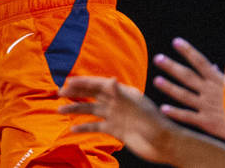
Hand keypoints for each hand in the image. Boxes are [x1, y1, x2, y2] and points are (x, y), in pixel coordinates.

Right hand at [59, 76, 177, 163]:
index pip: (98, 84)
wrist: (166, 145)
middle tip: (59, 92)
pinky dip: (84, 127)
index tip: (68, 82)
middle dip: (75, 93)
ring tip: (60, 110)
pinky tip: (72, 129)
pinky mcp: (115, 130)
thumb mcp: (138, 107)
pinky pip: (96, 127)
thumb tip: (109, 79)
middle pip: (92, 95)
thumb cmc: (155, 123)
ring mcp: (115, 116)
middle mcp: (116, 102)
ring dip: (75, 109)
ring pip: (90, 110)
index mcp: (122, 93)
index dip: (83, 82)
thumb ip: (122, 94)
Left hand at [153, 37, 224, 140]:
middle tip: (157, 58)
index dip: (188, 51)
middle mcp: (211, 92)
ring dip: (170, 88)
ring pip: (184, 95)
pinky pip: (188, 117)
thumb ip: (223, 77)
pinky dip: (176, 113)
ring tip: (156, 80)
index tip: (176, 42)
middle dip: (172, 67)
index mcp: (219, 81)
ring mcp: (207, 106)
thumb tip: (212, 66)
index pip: (201, 62)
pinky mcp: (207, 122)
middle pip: (187, 76)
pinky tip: (163, 109)